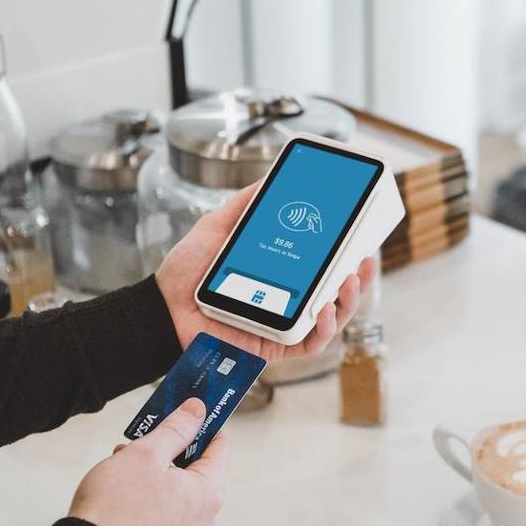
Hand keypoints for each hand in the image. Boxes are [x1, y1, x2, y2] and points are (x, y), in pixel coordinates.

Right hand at [69, 398, 228, 525]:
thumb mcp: (148, 453)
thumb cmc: (117, 504)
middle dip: (171, 449)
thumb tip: (198, 409)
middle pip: (198, 468)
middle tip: (144, 439)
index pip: (220, 446)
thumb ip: (177, 428)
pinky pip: (167, 509)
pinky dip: (151, 493)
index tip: (184, 412)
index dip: (202, 425)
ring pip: (179, 488)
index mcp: (210, 493)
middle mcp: (205, 518)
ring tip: (125, 459)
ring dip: (156, 469)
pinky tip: (124, 484)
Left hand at [155, 183, 377, 360]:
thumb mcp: (217, 228)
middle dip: (358, 277)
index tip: (361, 236)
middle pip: (336, 292)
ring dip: (348, 300)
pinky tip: (323, 310)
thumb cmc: (187, 273)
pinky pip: (311, 344)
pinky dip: (323, 328)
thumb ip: (245, 204)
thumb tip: (271, 177)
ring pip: (332, 318)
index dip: (347, 254)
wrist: (161, 308)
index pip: (323, 265)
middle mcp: (288, 300)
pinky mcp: (276, 347)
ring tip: (349, 279)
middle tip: (365, 257)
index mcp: (282, 274)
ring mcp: (284, 324)